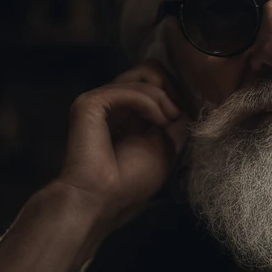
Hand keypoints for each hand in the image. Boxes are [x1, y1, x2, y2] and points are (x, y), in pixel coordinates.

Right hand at [58, 59, 188, 230]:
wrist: (103, 201)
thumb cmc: (132, 182)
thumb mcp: (167, 147)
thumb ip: (173, 119)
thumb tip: (181, 98)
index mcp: (129, 113)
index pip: (156, 81)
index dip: (176, 92)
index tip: (182, 116)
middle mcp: (114, 103)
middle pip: (151, 70)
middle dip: (172, 89)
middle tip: (175, 116)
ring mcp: (100, 101)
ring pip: (144, 73)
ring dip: (164, 97)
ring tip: (167, 120)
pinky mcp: (89, 103)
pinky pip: (129, 88)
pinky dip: (150, 102)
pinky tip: (159, 120)